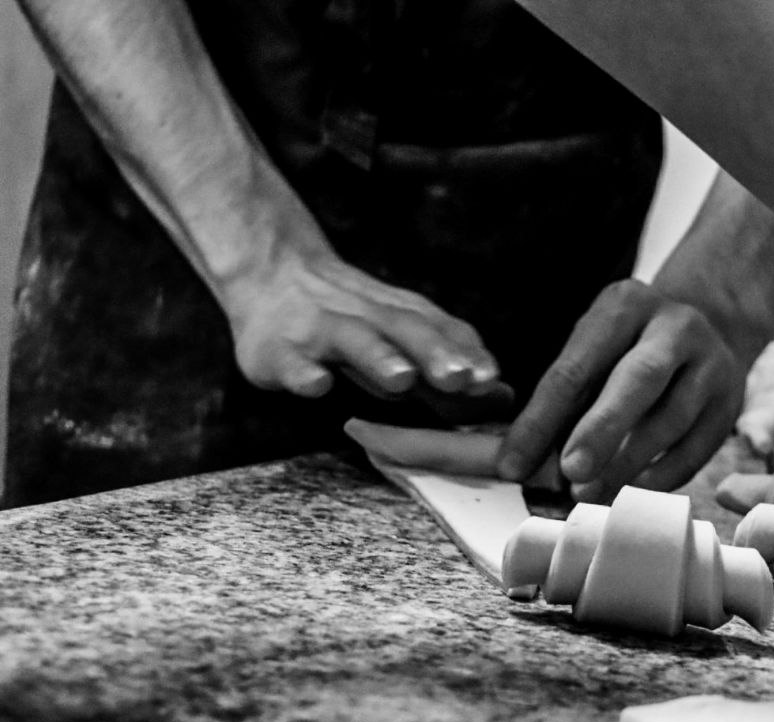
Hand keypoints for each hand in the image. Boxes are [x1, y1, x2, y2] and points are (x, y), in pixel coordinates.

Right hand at [223, 249, 499, 398]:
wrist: (270, 274)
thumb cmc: (349, 319)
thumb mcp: (401, 336)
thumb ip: (447, 365)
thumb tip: (504, 395)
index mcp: (399, 315)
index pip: (440, 330)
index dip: (465, 353)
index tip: (491, 378)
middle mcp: (365, 317)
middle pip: (405, 329)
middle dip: (434, 353)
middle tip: (460, 378)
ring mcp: (319, 331)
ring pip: (353, 340)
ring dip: (378, 357)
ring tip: (402, 379)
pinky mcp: (276, 350)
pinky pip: (290, 363)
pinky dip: (303, 374)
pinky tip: (319, 387)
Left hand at [496, 279, 747, 501]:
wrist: (708, 329)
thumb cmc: (627, 350)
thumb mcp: (593, 351)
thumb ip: (563, 401)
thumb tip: (523, 464)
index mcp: (624, 306)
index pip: (576, 366)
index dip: (541, 419)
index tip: (512, 466)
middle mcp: (674, 327)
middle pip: (639, 378)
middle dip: (601, 429)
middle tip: (569, 472)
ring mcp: (711, 364)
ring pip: (672, 417)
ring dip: (627, 463)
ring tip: (589, 492)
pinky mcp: (730, 403)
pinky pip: (696, 447)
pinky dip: (662, 475)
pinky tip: (631, 490)